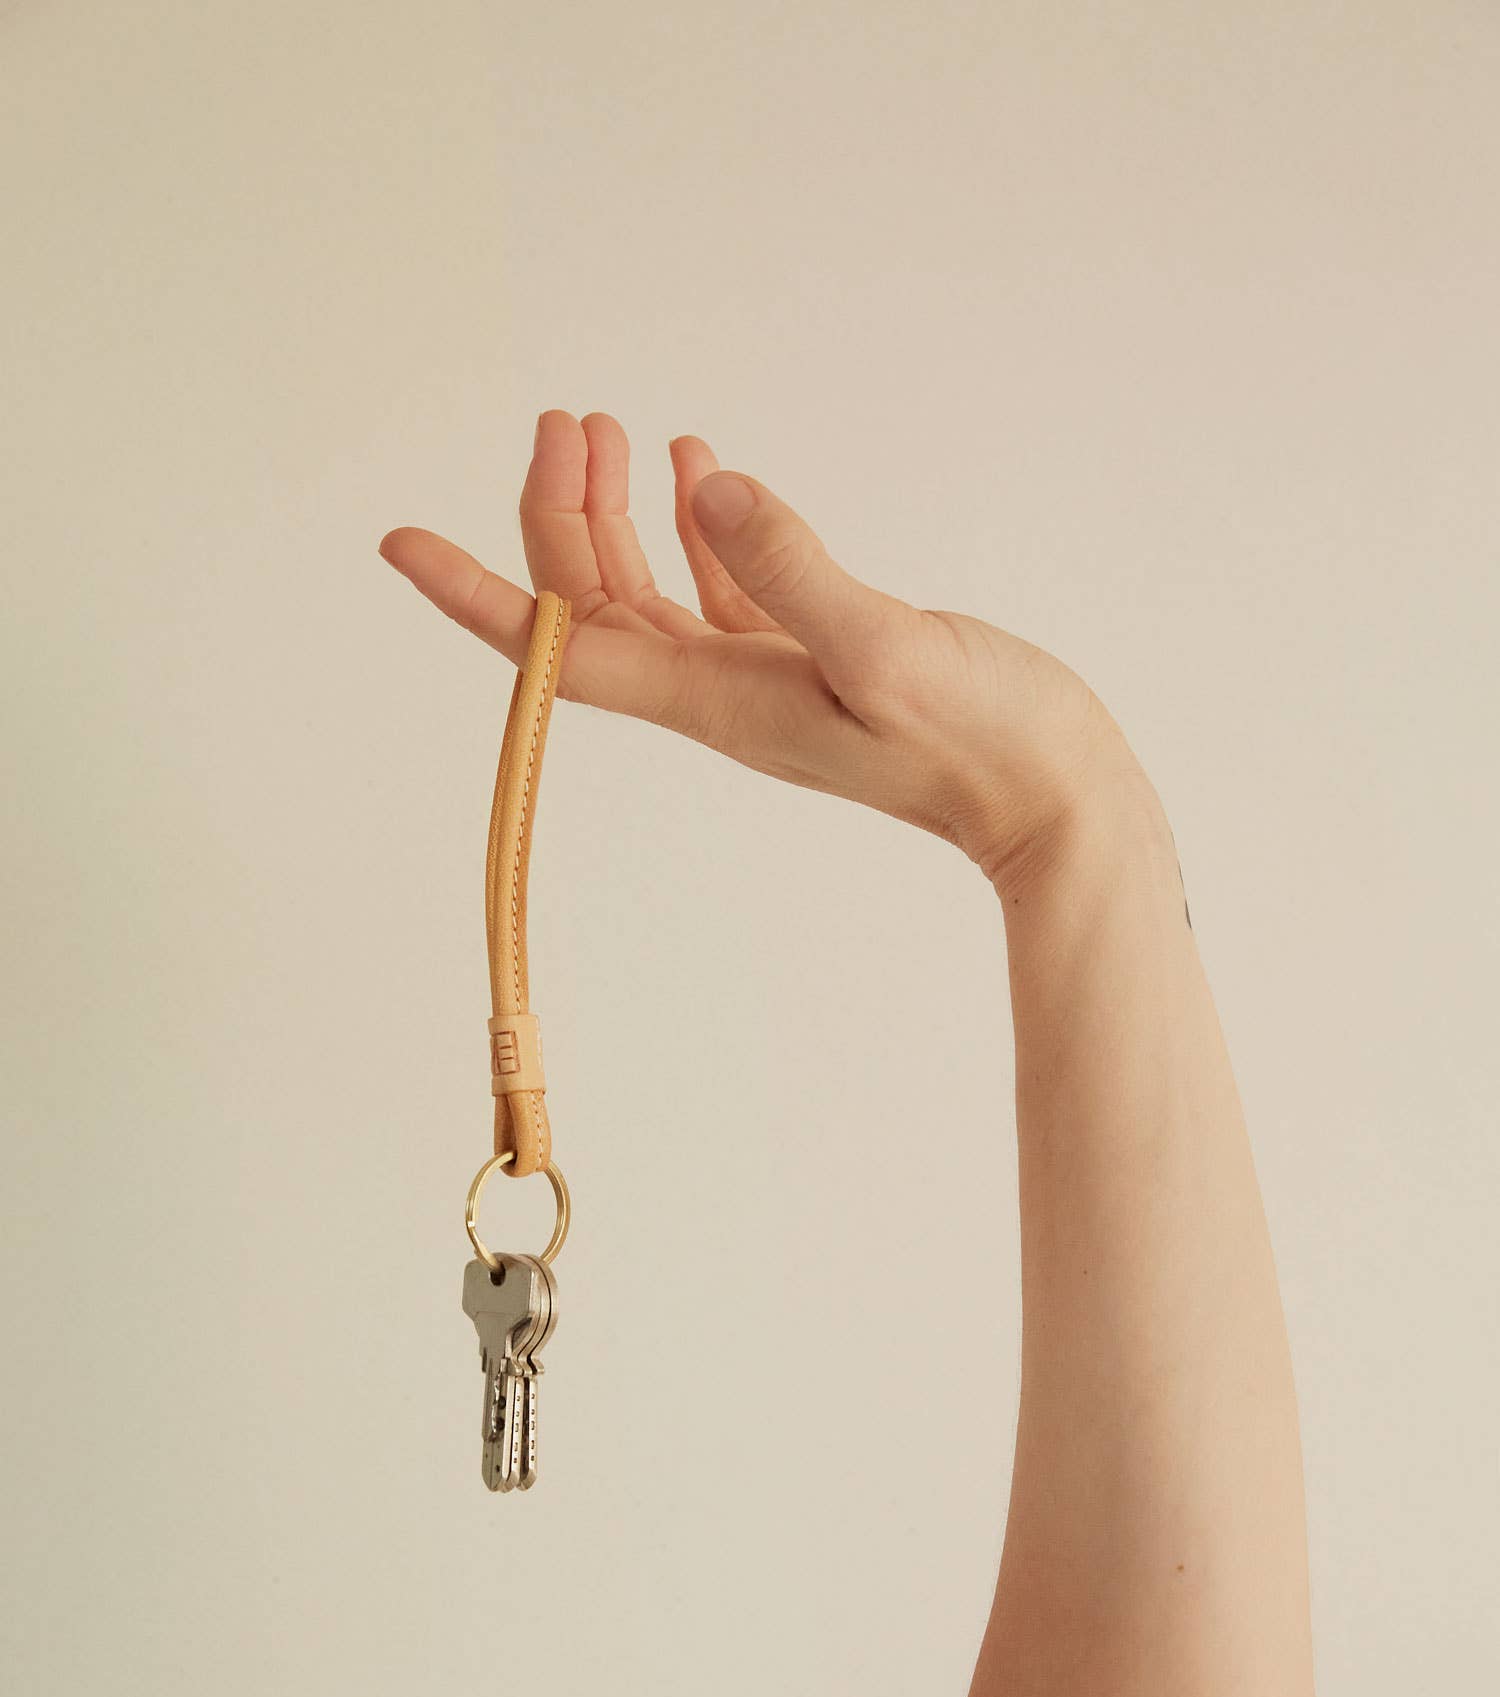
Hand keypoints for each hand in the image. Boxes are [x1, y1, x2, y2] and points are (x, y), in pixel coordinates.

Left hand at [378, 411, 1145, 887]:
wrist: (1056, 803)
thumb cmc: (986, 743)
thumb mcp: (889, 648)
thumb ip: (797, 570)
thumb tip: (709, 491)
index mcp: (716, 700)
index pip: (564, 647)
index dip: (476, 595)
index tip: (399, 543)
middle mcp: (721, 696)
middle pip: (594, 606)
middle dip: (556, 513)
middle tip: (567, 418)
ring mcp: (764, 681)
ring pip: (650, 593)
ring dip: (615, 514)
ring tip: (611, 428)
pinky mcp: (814, 664)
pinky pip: (725, 592)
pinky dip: (699, 528)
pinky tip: (701, 473)